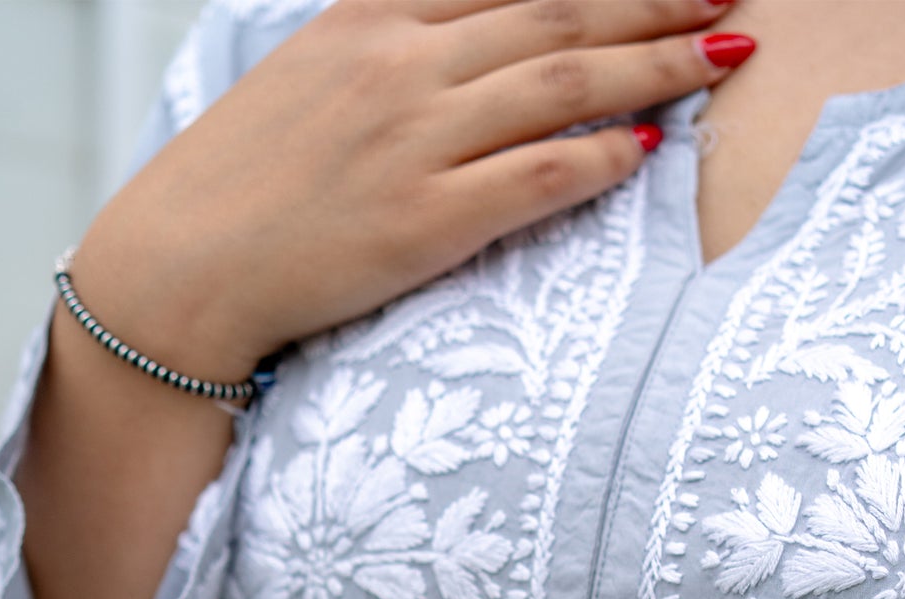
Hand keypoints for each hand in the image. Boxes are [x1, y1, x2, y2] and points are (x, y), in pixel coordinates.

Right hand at [74, 0, 755, 379]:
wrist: (183, 265)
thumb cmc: (249, 181)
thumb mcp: (313, 73)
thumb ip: (393, 40)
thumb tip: (474, 32)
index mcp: (373, 20)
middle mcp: (401, 66)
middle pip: (556, 14)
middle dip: (653, 0)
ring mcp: (414, 142)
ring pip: (561, 82)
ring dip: (652, 64)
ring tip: (720, 55)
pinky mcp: (424, 221)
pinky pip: (537, 174)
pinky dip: (599, 155)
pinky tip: (649, 147)